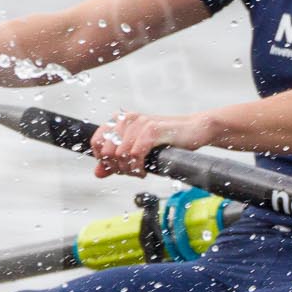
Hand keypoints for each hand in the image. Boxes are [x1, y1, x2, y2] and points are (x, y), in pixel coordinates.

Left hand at [89, 110, 212, 177]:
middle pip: (107, 152)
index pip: (96, 143)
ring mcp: (139, 122)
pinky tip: (145, 170)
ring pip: (121, 155)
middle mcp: (127, 118)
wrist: (195, 130)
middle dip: (118, 168)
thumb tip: (98, 173)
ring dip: (129, 170)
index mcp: (119, 120)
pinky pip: (135, 154)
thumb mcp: (136, 151)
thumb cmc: (166, 140)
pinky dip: (138, 167)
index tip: (117, 168)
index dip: (104, 160)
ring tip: (140, 171)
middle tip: (132, 172)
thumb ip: (115, 161)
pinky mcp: (152, 129)